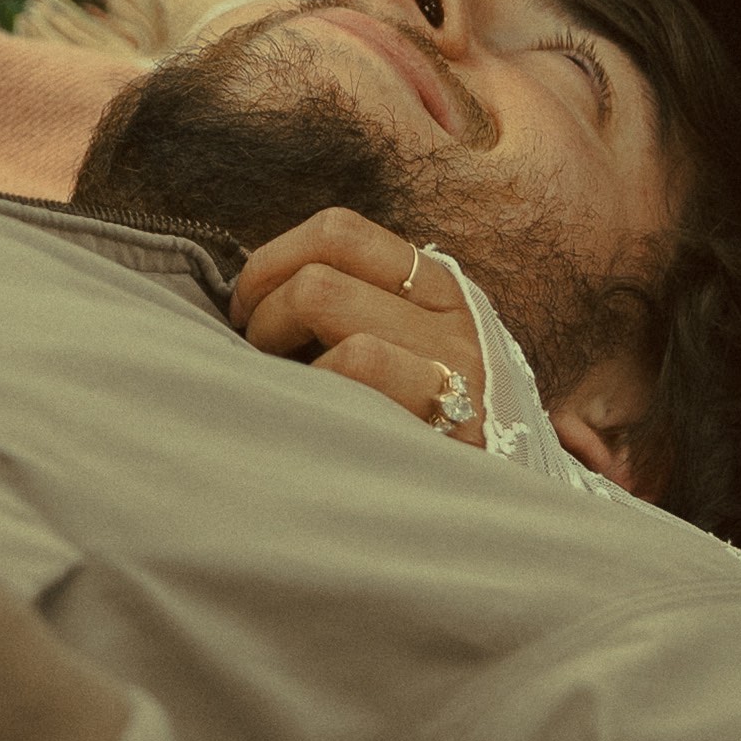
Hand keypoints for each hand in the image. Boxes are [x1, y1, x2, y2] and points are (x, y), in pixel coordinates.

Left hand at [230, 207, 492, 449]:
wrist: (494, 509)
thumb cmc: (430, 426)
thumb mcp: (412, 348)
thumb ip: (355, 309)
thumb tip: (252, 294)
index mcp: (437, 288)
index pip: (339, 231)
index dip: (270, 262)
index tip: (245, 307)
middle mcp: (454, 321)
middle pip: (318, 281)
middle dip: (263, 318)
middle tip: (258, 362)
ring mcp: (456, 375)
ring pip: (335, 323)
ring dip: (280, 359)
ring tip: (284, 395)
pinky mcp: (449, 426)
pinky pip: (357, 377)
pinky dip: (313, 399)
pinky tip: (309, 428)